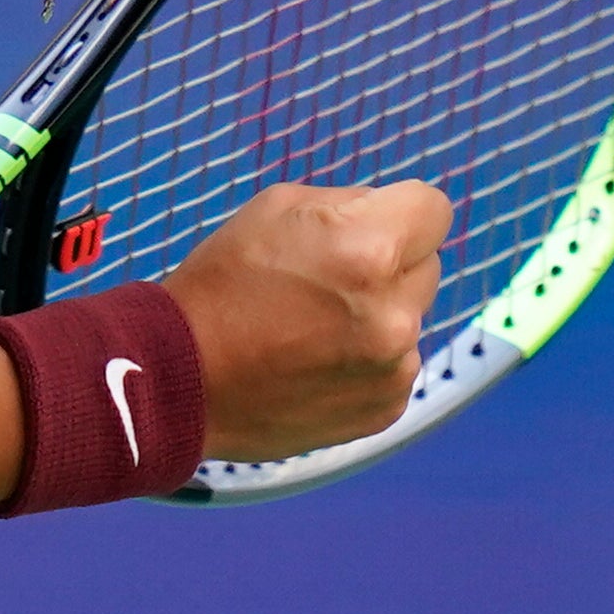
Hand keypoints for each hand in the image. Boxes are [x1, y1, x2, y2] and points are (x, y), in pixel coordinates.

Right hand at [158, 181, 450, 460]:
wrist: (179, 380)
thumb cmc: (221, 283)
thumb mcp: (277, 207)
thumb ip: (351, 205)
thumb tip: (394, 217)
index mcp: (370, 247)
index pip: (434, 210)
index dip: (400, 212)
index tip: (368, 226)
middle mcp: (393, 310)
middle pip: (426, 265)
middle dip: (388, 264)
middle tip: (325, 280)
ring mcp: (393, 366)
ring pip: (410, 319)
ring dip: (377, 316)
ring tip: (310, 329)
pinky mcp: (386, 407)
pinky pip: (395, 367)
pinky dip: (365, 362)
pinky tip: (313, 365)